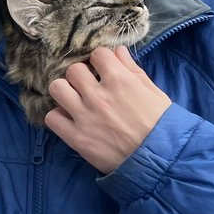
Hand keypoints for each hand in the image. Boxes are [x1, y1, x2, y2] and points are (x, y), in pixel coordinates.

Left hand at [45, 46, 170, 173]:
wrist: (161, 162)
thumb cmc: (162, 126)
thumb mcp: (154, 93)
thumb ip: (133, 70)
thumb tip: (118, 51)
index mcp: (121, 81)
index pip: (98, 54)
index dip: (101, 60)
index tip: (103, 69)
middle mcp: (99, 96)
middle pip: (73, 70)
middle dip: (81, 76)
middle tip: (88, 86)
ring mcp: (85, 116)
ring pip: (57, 88)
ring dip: (65, 92)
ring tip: (75, 100)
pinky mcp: (76, 137)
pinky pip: (52, 117)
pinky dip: (59, 117)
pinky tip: (71, 120)